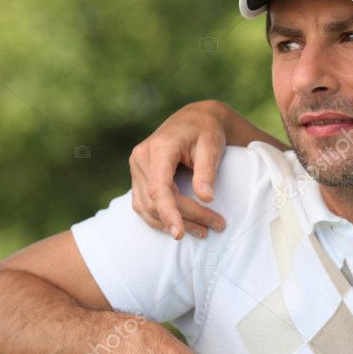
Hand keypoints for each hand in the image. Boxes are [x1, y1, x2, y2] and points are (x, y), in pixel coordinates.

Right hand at [129, 101, 229, 239]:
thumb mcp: (212, 146)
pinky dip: (162, 219)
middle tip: (215, 226)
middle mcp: (141, 158)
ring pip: (148, 208)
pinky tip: (183, 225)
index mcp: (158, 148)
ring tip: (203, 231)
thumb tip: (206, 198)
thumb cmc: (206, 131)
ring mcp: (137, 169)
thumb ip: (207, 171)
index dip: (168, 212)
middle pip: (156, 201)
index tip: (179, 234)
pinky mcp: (139, 179)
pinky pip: (145, 206)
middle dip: (184, 219)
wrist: (195, 120)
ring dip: (172, 223)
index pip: (158, 187)